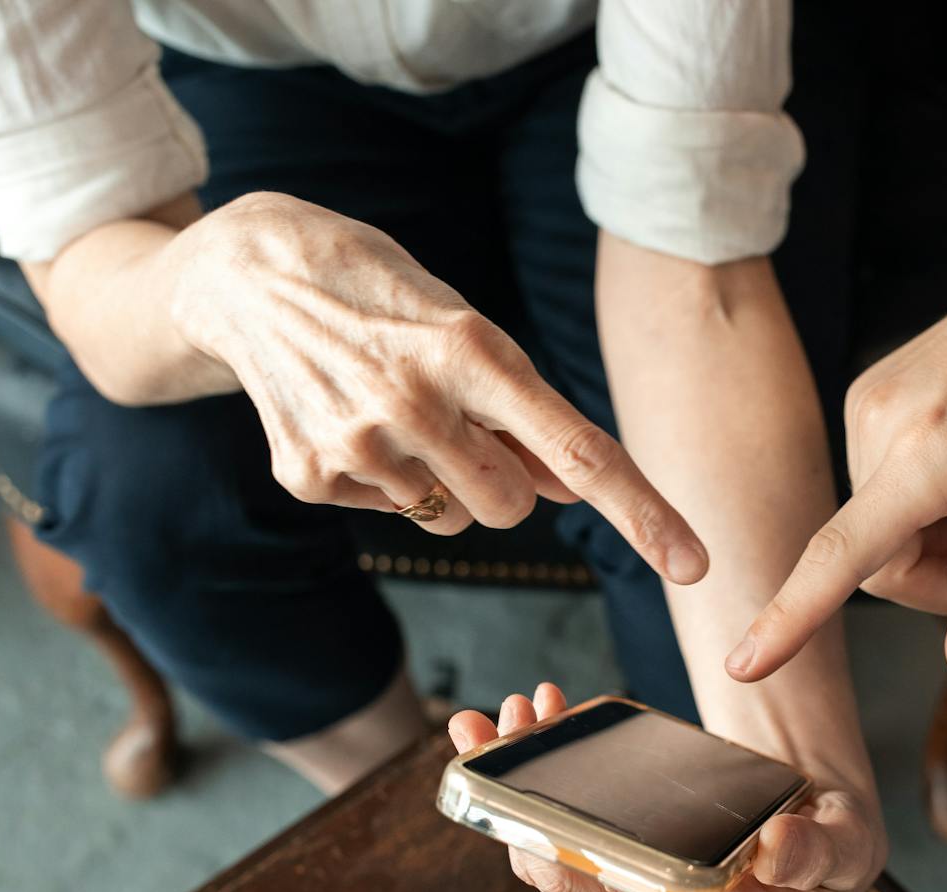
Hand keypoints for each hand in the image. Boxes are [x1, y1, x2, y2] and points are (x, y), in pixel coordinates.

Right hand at [166, 192, 705, 580]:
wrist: (250, 272)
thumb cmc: (386, 299)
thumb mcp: (465, 330)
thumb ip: (522, 413)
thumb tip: (574, 486)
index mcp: (473, 351)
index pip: (579, 450)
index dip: (644, 513)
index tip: (695, 564)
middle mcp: (415, 401)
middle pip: (512, 508)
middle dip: (505, 482)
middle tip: (462, 427)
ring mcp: (357, 443)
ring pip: (454, 519)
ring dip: (445, 482)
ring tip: (398, 413)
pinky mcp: (308, 475)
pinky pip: (390, 514)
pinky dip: (382, 480)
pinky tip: (349, 421)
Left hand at [448, 684, 886, 891]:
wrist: (813, 835)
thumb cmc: (833, 838)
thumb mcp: (847, 841)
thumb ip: (820, 851)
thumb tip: (776, 848)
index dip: (602, 859)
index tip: (564, 806)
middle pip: (585, 883)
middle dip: (532, 806)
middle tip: (513, 728)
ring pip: (555, 865)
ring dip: (518, 792)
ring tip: (506, 719)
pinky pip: (556, 853)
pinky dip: (529, 796)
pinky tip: (519, 738)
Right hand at [724, 274, 946, 683]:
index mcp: (932, 448)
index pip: (843, 552)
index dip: (792, 616)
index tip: (743, 664)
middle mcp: (880, 420)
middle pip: (879, 560)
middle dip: (939, 576)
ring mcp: (864, 402)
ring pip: (876, 531)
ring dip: (933, 537)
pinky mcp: (863, 396)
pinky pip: (876, 490)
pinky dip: (922, 501)